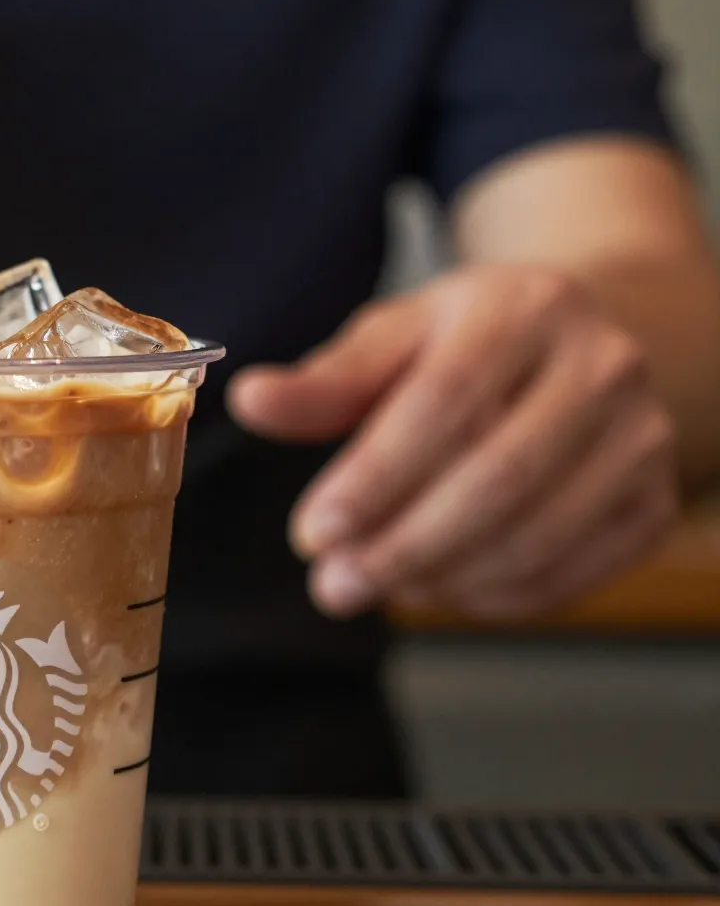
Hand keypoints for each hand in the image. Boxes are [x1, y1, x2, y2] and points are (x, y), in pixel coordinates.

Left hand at [228, 265, 678, 621]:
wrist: (583, 343)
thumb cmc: (468, 343)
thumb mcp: (394, 337)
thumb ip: (325, 380)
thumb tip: (251, 400)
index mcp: (520, 309)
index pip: (446, 401)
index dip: (376, 477)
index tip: (314, 532)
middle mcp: (599, 366)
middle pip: (498, 475)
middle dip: (404, 543)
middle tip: (334, 583)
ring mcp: (641, 436)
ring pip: (539, 531)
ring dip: (444, 577)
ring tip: (374, 586)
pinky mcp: (654, 500)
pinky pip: (577, 570)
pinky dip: (498, 596)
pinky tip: (438, 589)